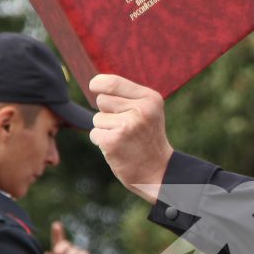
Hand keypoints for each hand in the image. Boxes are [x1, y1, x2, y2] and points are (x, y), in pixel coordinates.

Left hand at [88, 74, 172, 196]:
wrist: (159, 171)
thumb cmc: (148, 138)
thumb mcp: (148, 111)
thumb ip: (127, 96)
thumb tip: (95, 83)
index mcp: (150, 98)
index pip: (113, 82)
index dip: (98, 83)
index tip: (94, 86)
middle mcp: (141, 110)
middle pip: (102, 100)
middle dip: (106, 112)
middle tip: (125, 126)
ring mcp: (127, 126)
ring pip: (97, 118)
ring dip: (105, 129)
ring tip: (124, 139)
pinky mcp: (113, 141)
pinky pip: (95, 134)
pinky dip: (102, 142)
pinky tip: (118, 148)